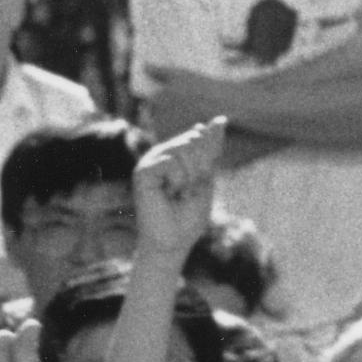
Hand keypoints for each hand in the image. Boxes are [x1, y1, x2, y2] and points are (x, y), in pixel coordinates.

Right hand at [135, 121, 222, 267]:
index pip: (199, 137)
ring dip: (190, 175)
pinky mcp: (142, 171)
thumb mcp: (206, 179)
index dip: (210, 145)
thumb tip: (219, 120)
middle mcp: (162, 155)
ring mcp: (150, 162)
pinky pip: (170, 161)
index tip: (208, 169)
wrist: (174, 241)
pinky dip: (177, 178)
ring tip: (178, 192)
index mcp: (177, 157)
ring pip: (183, 148)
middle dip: (201, 168)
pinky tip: (168, 192)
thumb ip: (210, 151)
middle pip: (194, 141)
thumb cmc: (189, 216)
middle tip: (188, 190)